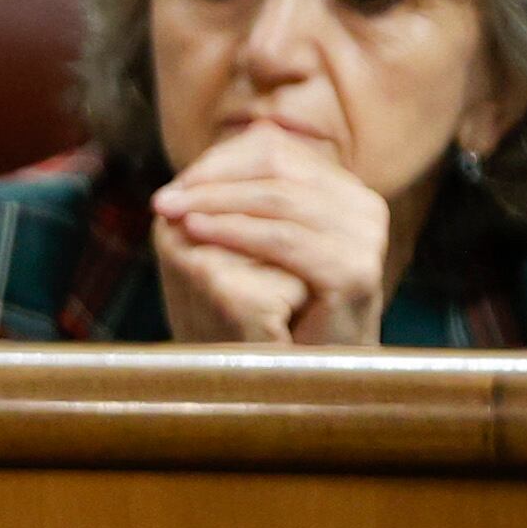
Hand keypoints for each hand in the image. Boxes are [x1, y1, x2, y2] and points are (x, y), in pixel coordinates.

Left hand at [150, 127, 393, 345]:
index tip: (172, 186)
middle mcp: (362, 205)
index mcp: (341, 189)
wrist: (309, 377)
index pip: (273, 150)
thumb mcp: (253, 248)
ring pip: (278, 199)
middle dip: (211, 181)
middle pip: (275, 168)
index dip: (217, 163)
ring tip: (169, 215)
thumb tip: (190, 173)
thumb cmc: (274, 313)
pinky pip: (285, 239)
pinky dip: (236, 231)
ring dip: (215, 203)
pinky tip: (195, 234)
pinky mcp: (356, 271)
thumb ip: (238, 204)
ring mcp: (365, 237)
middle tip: (161, 201)